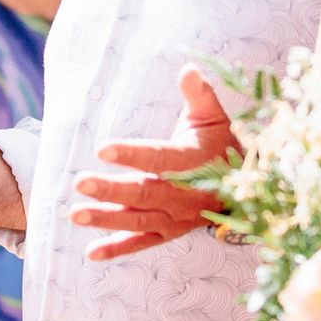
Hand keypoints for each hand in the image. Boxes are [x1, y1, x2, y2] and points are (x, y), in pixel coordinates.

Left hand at [74, 65, 234, 259]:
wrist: (246, 185)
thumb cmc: (220, 142)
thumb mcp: (213, 115)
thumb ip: (199, 93)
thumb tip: (188, 68)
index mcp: (193, 161)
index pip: (159, 158)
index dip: (132, 154)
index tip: (103, 149)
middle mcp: (184, 194)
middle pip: (144, 193)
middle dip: (111, 190)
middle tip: (80, 182)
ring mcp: (176, 218)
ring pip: (138, 221)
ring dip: (106, 219)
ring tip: (75, 214)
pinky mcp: (170, 232)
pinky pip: (142, 243)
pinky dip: (118, 249)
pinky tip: (90, 253)